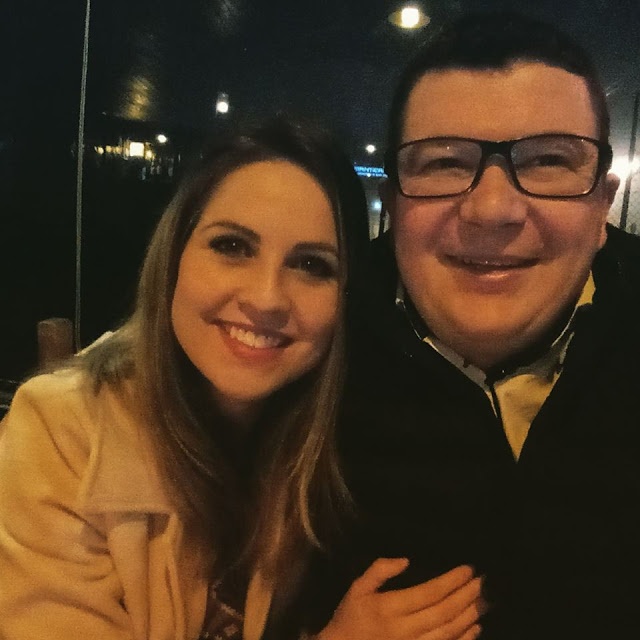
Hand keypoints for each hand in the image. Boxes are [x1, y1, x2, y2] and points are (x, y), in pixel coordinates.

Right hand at [315, 558, 485, 639]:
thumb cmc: (350, 618)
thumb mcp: (357, 588)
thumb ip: (379, 571)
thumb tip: (405, 560)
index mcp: (390, 608)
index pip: (429, 592)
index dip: (452, 581)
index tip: (468, 569)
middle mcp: (405, 630)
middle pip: (444, 612)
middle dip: (466, 595)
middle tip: (483, 581)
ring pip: (449, 632)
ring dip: (469, 615)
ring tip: (483, 600)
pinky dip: (464, 639)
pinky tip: (475, 627)